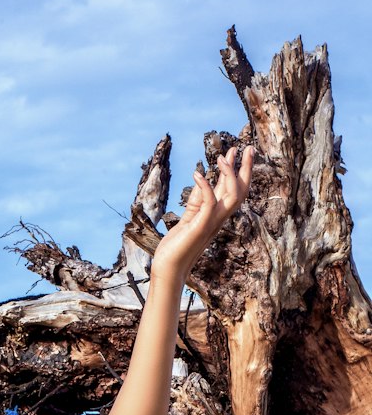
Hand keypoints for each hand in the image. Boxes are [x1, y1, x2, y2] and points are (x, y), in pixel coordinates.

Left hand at [151, 145, 253, 281]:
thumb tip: (202, 179)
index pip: (234, 190)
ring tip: (221, 156)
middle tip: (246, 146)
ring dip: (228, 174)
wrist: (168, 267)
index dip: (238, 171)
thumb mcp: (189, 217)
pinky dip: (204, 187)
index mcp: (217, 216)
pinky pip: (209, 203)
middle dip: (245, 168)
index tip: (238, 152)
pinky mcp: (200, 227)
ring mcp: (211, 224)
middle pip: (241, 191)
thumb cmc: (176, 245)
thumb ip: (197, 200)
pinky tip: (197, 174)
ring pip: (232, 196)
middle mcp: (219, 219)